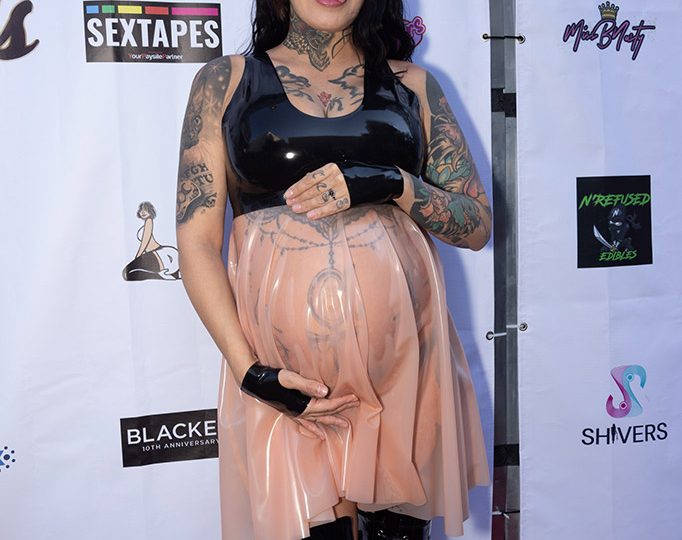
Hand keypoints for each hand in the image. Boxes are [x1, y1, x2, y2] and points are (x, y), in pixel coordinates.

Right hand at [279, 369, 359, 439]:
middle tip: (355, 407)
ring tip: (344, 426)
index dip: (342, 402)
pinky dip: (312, 429)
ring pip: (318, 421)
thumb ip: (308, 385)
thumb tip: (325, 391)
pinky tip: (317, 434)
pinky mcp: (290, 412)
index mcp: (304, 406)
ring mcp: (295, 415)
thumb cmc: (273, 379)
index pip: (328, 406)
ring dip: (331, 422)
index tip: (355, 399)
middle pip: (326, 414)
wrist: (255, 383)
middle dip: (341, 411)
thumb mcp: (291, 379)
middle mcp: (301, 413)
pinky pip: (305, 425)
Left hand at [284, 161, 404, 218]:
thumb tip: (308, 181)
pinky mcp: (351, 199)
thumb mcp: (343, 168)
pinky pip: (333, 207)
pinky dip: (321, 212)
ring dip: (306, 205)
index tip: (289, 194)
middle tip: (289, 204)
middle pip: (313, 189)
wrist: (386, 179)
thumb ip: (327, 174)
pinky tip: (311, 215)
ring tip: (296, 210)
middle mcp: (337, 176)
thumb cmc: (362, 173)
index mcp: (333, 167)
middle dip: (299, 197)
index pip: (311, 178)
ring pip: (321, 198)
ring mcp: (344, 188)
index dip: (298, 186)